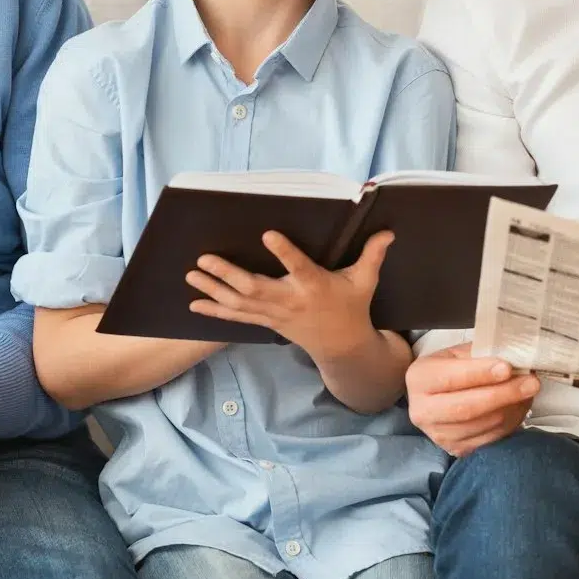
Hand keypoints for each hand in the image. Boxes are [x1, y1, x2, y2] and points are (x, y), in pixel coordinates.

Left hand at [186, 231, 391, 360]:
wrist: (342, 346)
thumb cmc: (352, 307)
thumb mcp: (364, 281)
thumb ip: (372, 255)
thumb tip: (388, 231)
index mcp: (314, 286)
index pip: (298, 267)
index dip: (284, 252)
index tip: (267, 234)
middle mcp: (290, 301)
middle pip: (255, 288)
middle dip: (227, 274)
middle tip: (204, 258)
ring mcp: (275, 314)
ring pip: (239, 303)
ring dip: (212, 290)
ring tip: (191, 274)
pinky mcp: (266, 322)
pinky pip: (236, 318)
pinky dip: (215, 312)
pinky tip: (193, 305)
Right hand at [406, 343, 539, 456]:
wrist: (435, 397)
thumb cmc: (449, 370)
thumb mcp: (457, 354)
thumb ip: (480, 355)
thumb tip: (513, 358)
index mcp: (419, 379)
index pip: (451, 378)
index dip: (481, 374)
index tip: (508, 368)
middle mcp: (423, 411)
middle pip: (468, 408)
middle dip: (504, 394)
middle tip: (531, 383)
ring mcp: (438, 435)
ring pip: (484, 425)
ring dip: (513, 408)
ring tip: (528, 391)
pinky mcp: (456, 450)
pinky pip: (490, 439)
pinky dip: (511, 422)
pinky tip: (519, 406)